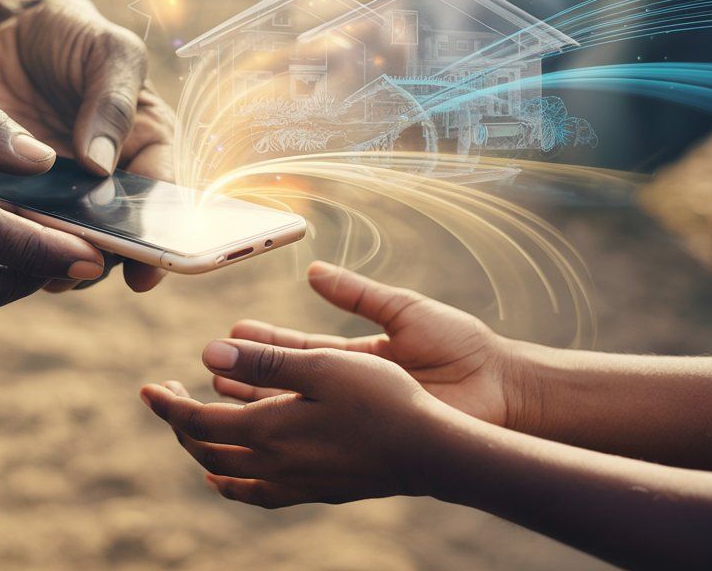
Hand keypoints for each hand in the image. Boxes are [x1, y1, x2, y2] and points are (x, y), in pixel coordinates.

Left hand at [0, 0, 174, 292]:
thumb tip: (101, 164)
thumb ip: (112, 102)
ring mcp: (54, 192)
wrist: (9, 27)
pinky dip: (2, 238)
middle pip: (109, 237)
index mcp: (145, 149)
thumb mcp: (110, 52)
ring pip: (57, 242)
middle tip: (80, 266)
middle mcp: (104, 183)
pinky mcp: (3, 188)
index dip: (155, 244)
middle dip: (97, 258)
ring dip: (49, 259)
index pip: (159, 206)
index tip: (143, 273)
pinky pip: (4, 221)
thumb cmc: (77, 36)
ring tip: (39, 268)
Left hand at [140, 336, 452, 507]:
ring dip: (203, 451)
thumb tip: (208, 353)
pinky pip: (257, 493)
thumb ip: (265, 360)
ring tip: (192, 431)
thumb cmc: (382, 400)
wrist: (431, 453)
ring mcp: (295, 483)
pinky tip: (232, 476)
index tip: (147, 389)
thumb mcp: (322, 366)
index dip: (168, 405)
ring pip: (229, 474)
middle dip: (180, 424)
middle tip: (167, 397)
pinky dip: (234, 482)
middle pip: (206, 450)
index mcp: (267, 431)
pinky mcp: (315, 491)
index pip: (198, 422)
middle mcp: (273, 464)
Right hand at [213, 262, 518, 426]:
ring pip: (297, 415)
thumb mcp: (402, 309)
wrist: (502, 388)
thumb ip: (357, 293)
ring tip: (221, 401)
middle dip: (248, 378)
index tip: (230, 336)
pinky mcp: (372, 441)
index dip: (263, 345)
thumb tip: (313, 270)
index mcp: (357, 357)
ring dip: (259, 409)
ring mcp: (359, 418)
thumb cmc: (461, 346)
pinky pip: (322, 441)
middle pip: (288, 384)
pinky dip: (291, 439)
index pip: (299, 351)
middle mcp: (352, 389)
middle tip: (208, 371)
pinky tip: (263, 437)